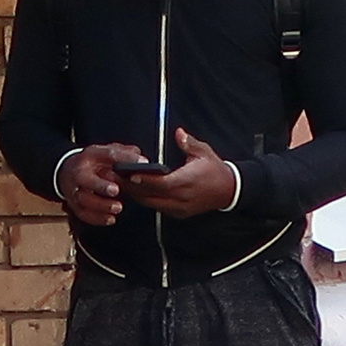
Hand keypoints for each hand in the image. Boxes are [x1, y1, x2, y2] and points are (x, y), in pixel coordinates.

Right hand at [59, 144, 148, 225]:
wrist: (68, 171)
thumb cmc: (92, 163)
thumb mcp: (107, 152)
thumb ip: (124, 154)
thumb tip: (141, 160)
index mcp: (91, 155)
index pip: (108, 153)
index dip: (125, 158)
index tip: (141, 163)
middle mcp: (79, 172)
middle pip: (85, 179)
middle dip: (100, 185)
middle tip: (116, 190)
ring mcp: (74, 189)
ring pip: (83, 199)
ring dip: (101, 205)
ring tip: (117, 207)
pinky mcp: (74, 204)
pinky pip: (83, 213)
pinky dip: (97, 218)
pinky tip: (111, 219)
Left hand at [122, 128, 238, 219]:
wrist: (229, 191)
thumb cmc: (215, 170)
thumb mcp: (204, 152)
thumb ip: (188, 143)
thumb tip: (178, 132)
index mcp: (187, 181)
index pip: (161, 183)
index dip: (144, 179)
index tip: (129, 173)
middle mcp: (182, 197)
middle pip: (151, 196)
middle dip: (132, 187)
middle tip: (117, 177)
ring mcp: (179, 208)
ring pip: (151, 203)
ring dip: (137, 194)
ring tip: (122, 183)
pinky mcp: (179, 213)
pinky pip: (157, 207)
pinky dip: (146, 199)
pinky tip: (136, 190)